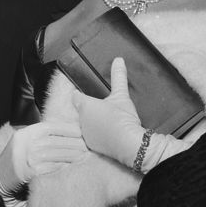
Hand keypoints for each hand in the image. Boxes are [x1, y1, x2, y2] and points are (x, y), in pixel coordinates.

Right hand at [0, 120, 85, 197]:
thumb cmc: (16, 160)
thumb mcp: (25, 142)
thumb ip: (40, 136)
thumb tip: (66, 132)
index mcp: (26, 133)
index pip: (50, 127)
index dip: (67, 129)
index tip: (81, 131)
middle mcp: (26, 143)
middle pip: (55, 141)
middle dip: (74, 143)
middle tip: (88, 145)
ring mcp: (27, 158)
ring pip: (56, 154)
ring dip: (73, 155)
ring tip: (85, 155)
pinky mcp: (30, 173)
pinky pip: (52, 168)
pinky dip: (64, 166)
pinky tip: (73, 166)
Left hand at [73, 59, 187, 171]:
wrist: (130, 145)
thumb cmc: (123, 118)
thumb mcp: (122, 95)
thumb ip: (118, 77)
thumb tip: (118, 59)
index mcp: (84, 105)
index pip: (75, 97)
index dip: (78, 94)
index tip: (82, 94)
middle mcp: (81, 120)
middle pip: (80, 112)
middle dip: (88, 110)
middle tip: (101, 108)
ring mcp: (85, 134)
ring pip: (85, 125)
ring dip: (92, 123)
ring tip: (106, 121)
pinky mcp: (92, 146)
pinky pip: (91, 137)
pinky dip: (97, 135)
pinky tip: (108, 133)